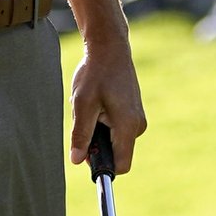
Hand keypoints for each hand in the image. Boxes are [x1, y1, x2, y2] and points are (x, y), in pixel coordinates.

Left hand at [70, 37, 146, 175]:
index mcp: (128, 126)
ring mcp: (138, 119)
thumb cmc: (95, 74)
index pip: (121, 165)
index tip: (86, 153)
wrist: (110, 49)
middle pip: (116, 153)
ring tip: (92, 107)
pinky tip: (99, 103)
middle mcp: (138, 126)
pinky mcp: (134, 113)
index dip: (102, 166)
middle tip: (86, 119)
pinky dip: (104, 123)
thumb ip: (81, 135)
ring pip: (114, 141)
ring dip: (99, 131)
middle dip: (97, 144)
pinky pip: (117, 130)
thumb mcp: (83, 105)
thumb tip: (77, 161)